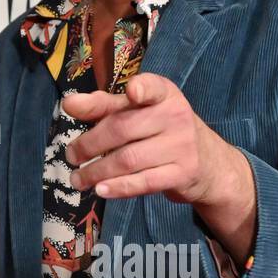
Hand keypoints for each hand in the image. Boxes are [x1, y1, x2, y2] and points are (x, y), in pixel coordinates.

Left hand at [63, 70, 231, 204]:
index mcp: (164, 94)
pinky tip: (100, 190)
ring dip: (97, 171)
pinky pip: (145, 182)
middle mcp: (176, 116)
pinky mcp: (182, 174)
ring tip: (78, 179)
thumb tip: (70, 104)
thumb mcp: (138, 111)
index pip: (153, 87)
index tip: (131, 92)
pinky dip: (119, 188)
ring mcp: (182, 146)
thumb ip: (104, 106)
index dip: (142, 88)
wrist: (207, 162)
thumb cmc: (162, 131)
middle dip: (90, 144)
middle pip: (123, 129)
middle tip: (71, 156)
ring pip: (129, 159)